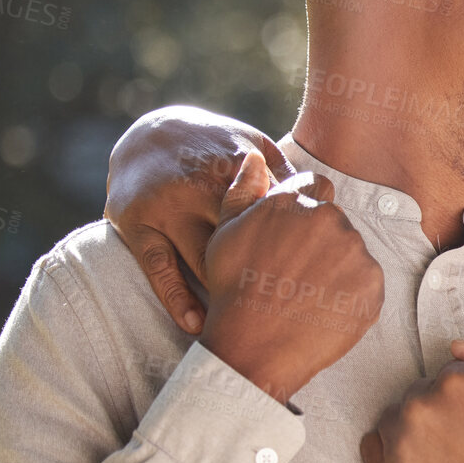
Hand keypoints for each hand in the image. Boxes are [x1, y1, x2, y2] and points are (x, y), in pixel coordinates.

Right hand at [104, 106, 295, 333]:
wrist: (148, 131)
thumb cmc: (217, 148)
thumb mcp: (253, 147)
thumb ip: (287, 175)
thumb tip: (327, 198)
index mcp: (234, 166)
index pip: (274, 210)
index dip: (296, 245)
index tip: (313, 276)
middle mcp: (198, 185)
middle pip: (241, 237)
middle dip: (268, 275)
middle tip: (286, 311)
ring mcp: (165, 206)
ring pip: (202, 256)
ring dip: (226, 295)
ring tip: (248, 331)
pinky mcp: (136, 223)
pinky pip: (159, 267)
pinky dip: (178, 299)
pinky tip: (197, 325)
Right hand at [198, 163, 382, 401]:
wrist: (254, 345)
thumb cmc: (233, 289)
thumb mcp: (225, 233)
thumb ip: (243, 191)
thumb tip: (254, 160)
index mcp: (295, 200)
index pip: (316, 187)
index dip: (306, 213)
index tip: (294, 241)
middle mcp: (329, 219)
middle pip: (336, 223)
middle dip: (321, 243)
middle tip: (297, 276)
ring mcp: (355, 252)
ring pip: (352, 253)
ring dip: (338, 269)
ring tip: (308, 296)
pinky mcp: (373, 285)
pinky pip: (367, 284)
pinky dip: (352, 296)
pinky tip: (325, 310)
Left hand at [359, 341, 463, 462]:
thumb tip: (457, 347)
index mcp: (456, 381)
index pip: (448, 373)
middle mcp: (422, 407)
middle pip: (418, 394)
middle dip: (439, 409)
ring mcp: (403, 444)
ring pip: (394, 418)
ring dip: (413, 428)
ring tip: (445, 450)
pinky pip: (373, 448)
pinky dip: (390, 449)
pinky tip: (417, 457)